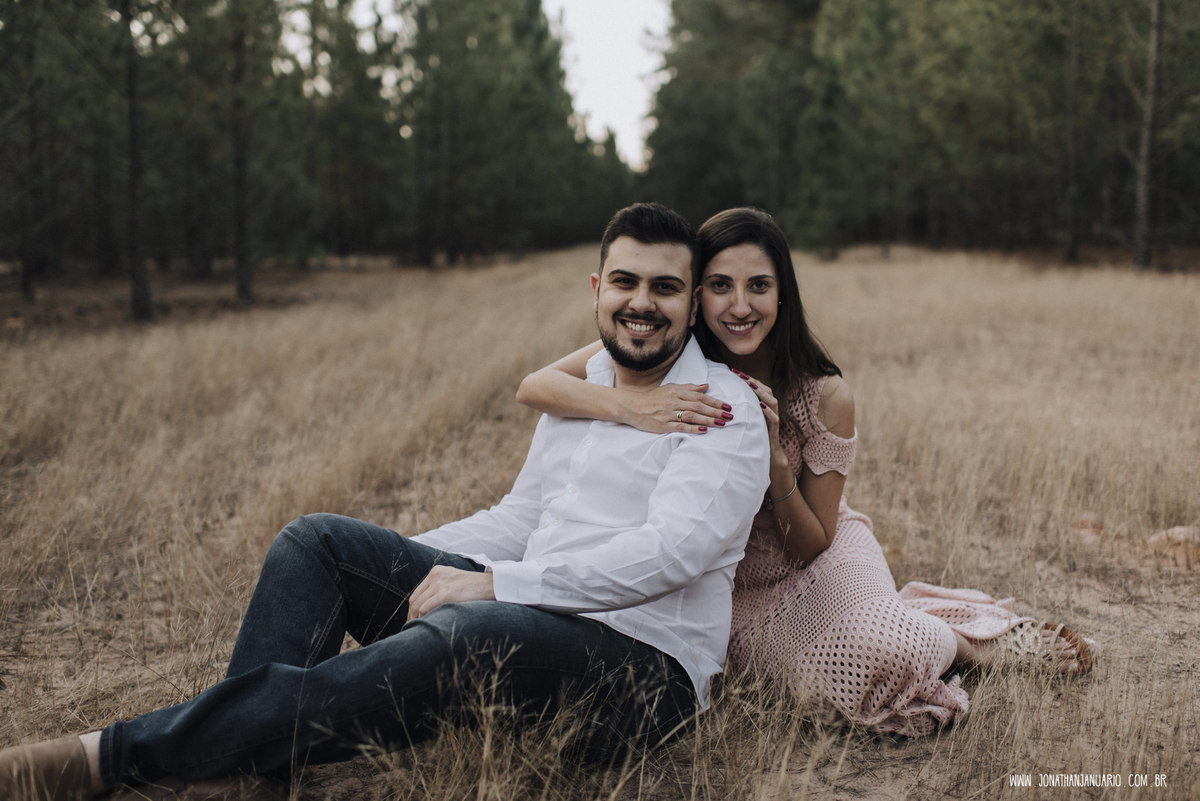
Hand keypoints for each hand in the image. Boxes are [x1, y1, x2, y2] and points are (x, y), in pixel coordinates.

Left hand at [407, 566, 494, 621]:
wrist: (490, 585)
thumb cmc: (475, 587)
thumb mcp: (454, 581)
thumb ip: (441, 588)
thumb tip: (427, 607)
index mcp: (436, 572)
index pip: (417, 592)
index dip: (413, 607)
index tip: (413, 618)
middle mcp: (435, 576)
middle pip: (415, 599)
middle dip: (411, 614)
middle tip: (412, 626)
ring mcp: (439, 584)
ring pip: (418, 605)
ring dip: (415, 618)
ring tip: (419, 628)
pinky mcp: (445, 593)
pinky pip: (426, 608)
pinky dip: (423, 618)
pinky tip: (426, 624)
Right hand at [617, 383, 732, 433]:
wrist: (632, 406)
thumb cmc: (653, 398)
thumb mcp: (670, 388)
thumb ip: (689, 388)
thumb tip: (706, 386)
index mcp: (676, 392)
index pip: (699, 396)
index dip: (714, 401)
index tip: (727, 406)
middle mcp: (673, 401)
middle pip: (698, 406)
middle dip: (715, 411)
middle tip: (729, 416)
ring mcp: (668, 414)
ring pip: (691, 416)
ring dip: (708, 420)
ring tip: (721, 424)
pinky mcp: (662, 425)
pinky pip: (680, 427)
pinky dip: (692, 429)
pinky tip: (703, 431)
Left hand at [731, 370, 786, 466]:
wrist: (767, 451)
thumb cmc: (755, 432)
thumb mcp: (748, 417)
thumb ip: (743, 406)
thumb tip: (725, 395)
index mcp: (764, 404)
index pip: (758, 387)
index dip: (747, 378)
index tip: (734, 371)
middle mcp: (771, 408)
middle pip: (766, 390)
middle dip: (753, 381)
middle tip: (740, 375)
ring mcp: (775, 417)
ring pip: (772, 401)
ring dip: (761, 392)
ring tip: (751, 385)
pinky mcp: (775, 427)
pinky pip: (773, 417)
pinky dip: (768, 410)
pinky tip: (760, 405)